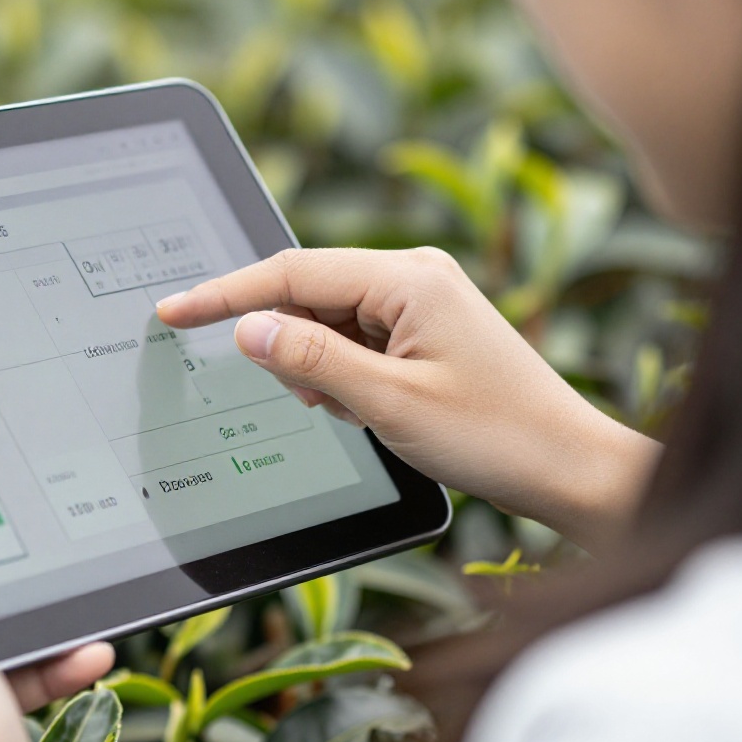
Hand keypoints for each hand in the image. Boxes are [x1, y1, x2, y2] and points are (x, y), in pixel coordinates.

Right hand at [157, 247, 659, 550]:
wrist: (569, 468)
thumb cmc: (494, 437)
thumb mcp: (387, 403)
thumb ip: (310, 359)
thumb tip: (247, 327)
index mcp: (408, 278)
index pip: (290, 273)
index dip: (225, 295)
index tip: (173, 311)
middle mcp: (414, 274)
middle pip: (306, 295)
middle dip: (292, 350)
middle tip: (324, 404)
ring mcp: (421, 298)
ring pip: (327, 321)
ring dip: (322, 368)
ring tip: (361, 411)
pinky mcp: (425, 326)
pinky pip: (355, 338)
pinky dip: (345, 373)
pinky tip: (372, 407)